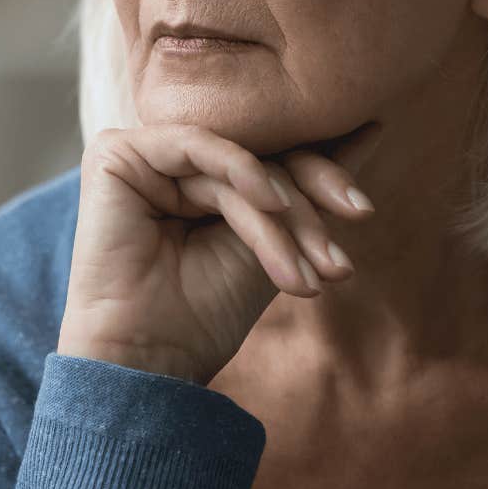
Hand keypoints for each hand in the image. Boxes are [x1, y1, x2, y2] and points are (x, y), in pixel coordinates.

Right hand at [56, 121, 383, 385]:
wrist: (149, 360)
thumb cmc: (206, 313)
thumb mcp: (277, 243)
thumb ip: (309, 187)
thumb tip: (372, 128)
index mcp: (200, 177)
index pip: (273, 161)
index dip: (323, 182)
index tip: (364, 211)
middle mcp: (168, 159)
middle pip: (261, 156)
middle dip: (310, 206)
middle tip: (339, 260)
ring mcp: (141, 153)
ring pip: (238, 162)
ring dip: (280, 220)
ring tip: (305, 275)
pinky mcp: (115, 154)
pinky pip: (197, 145)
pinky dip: (242, 171)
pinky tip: (271, 204)